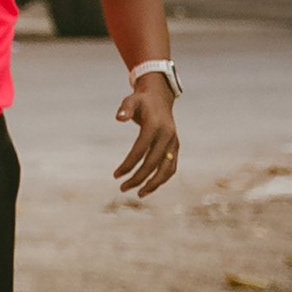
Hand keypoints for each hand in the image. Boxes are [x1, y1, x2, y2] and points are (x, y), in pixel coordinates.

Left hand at [113, 74, 178, 197]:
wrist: (160, 98)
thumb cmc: (141, 101)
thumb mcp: (131, 100)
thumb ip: (125, 108)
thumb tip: (119, 118)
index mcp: (155, 126)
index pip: (140, 151)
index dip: (128, 164)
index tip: (115, 175)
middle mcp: (167, 136)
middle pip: (153, 163)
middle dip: (138, 178)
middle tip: (122, 188)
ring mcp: (173, 143)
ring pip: (167, 169)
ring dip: (154, 184)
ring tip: (139, 194)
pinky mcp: (176, 147)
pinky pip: (171, 167)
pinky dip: (162, 178)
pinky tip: (149, 186)